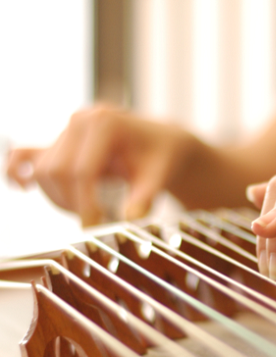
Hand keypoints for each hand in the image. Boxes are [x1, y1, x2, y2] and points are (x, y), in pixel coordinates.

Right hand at [6, 105, 204, 225]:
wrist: (163, 143)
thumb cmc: (163, 157)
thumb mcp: (160, 176)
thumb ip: (145, 196)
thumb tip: (130, 218)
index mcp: (105, 122)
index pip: (81, 170)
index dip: (85, 203)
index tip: (97, 226)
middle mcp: (80, 120)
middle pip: (56, 171)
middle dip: (73, 203)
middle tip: (96, 221)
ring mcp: (67, 130)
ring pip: (44, 171)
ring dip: (60, 198)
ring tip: (90, 210)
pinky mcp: (59, 142)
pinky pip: (26, 156)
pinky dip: (21, 173)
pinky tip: (23, 188)